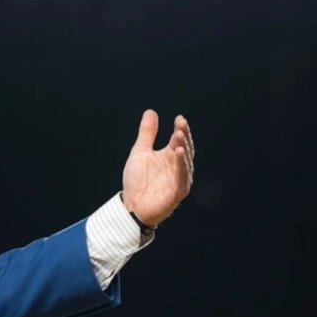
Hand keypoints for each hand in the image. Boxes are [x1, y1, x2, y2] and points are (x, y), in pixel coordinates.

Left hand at [121, 110, 194, 227]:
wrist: (131, 205)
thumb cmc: (137, 180)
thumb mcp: (140, 152)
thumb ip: (147, 133)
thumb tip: (151, 111)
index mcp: (170, 156)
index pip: (180, 140)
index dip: (181, 129)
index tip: (179, 118)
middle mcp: (177, 167)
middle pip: (185, 149)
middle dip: (183, 136)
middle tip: (180, 124)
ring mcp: (179, 179)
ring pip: (185, 162)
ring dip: (183, 148)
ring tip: (179, 135)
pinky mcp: (177, 192)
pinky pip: (182, 177)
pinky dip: (181, 165)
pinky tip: (178, 153)